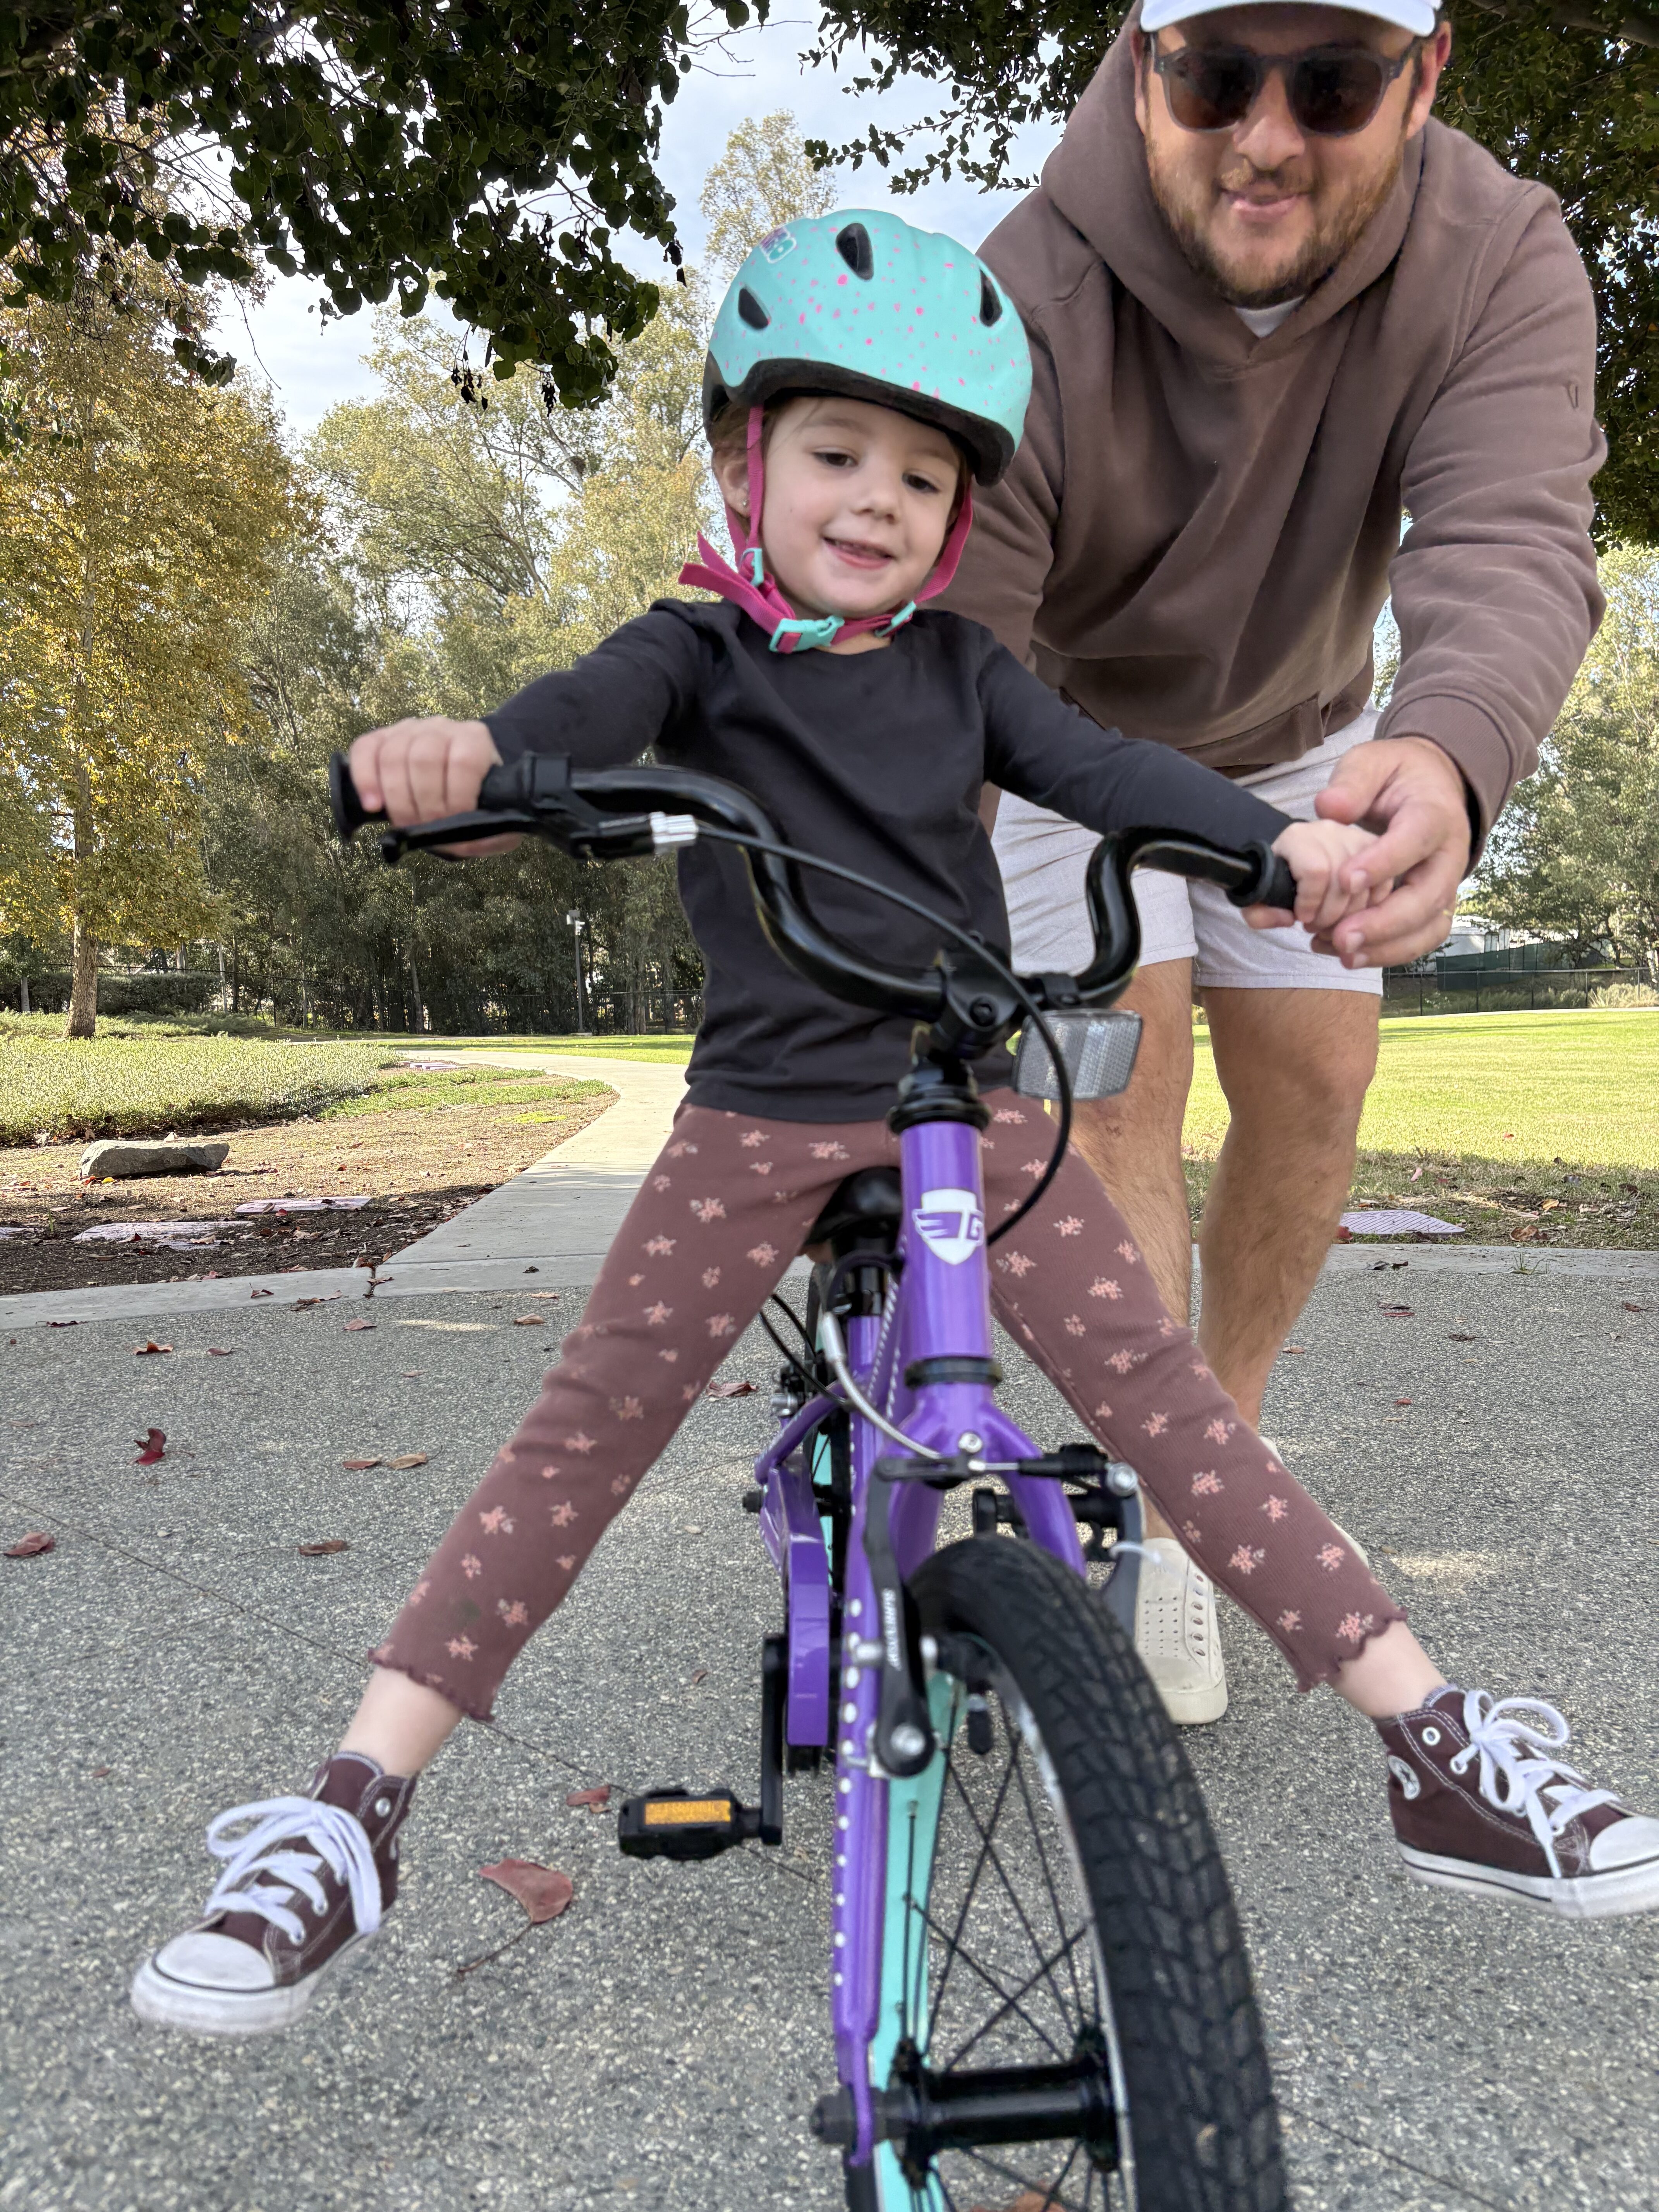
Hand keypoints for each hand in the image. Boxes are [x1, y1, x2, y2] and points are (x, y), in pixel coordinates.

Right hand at [346, 716, 518, 856]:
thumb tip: (464, 843)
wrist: (459, 780)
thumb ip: (491, 832)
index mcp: (475, 741)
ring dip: (396, 798)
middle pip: (423, 757)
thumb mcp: (496, 818)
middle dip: (422, 803)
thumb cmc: (477, 800)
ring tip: (404, 823)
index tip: (454, 824)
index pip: (463, 762)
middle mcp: (442, 728)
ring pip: (393, 753)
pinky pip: (365, 749)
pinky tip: (373, 806)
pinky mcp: (383, 737)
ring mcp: (410, 729)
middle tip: (425, 828)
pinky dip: (364, 779)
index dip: (456, 798)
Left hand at [1244, 819, 1390, 938]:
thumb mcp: (1257, 898)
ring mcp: (1355, 838)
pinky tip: (1353, 917)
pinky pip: (1384, 884)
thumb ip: (1259, 913)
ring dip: (1350, 916)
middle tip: (1317, 927)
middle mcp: (1328, 831)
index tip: (1302, 918)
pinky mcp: (1374, 851)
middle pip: (1343, 880)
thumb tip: (1288, 919)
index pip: (1315, 870)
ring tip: (1331, 925)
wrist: (1292, 864)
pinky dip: (1370, 908)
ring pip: (1366, 884)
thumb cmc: (1276, 881)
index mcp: (1297, 838)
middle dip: (1331, 915)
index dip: (1310, 901)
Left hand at [1312, 736, 1472, 967]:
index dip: (1385, 862)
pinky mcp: (1435, 906)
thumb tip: (1329, 807)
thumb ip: (1352, 782)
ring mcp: (1445, 884)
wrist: (1429, 787)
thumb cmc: (1397, 776)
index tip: (1346, 881)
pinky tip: (1347, 955)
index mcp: (1435, 814)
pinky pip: (1421, 938)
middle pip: (1427, 897)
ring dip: (1387, 947)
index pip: (1416, 839)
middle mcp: (1448, 855)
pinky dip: (1388, 953)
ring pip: (1428, 926)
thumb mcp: (1373, 761)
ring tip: (1342, 953)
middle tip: (1342, 936)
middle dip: (1385, 922)